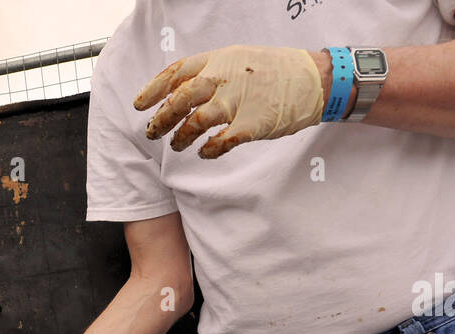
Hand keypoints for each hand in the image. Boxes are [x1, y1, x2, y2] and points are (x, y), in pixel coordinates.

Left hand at [134, 45, 325, 157]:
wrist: (315, 79)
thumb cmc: (275, 71)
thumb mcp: (239, 59)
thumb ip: (212, 72)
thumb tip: (183, 88)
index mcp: (219, 60)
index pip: (176, 72)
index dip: (154, 90)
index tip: (140, 105)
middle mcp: (224, 78)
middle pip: (180, 98)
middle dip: (161, 118)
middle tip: (152, 132)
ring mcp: (238, 100)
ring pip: (196, 121)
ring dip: (181, 137)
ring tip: (178, 145)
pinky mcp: (252, 124)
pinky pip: (221, 141)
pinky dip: (209, 150)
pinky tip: (205, 152)